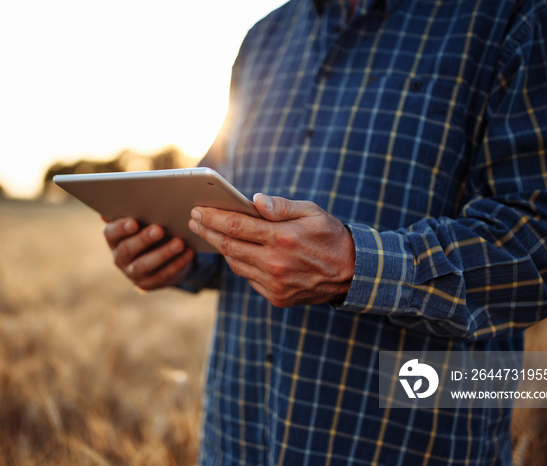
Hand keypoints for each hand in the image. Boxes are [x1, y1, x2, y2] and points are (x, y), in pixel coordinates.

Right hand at [103, 217, 193, 290]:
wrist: (159, 257)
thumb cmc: (149, 229)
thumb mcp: (143, 220)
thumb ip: (138, 210)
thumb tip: (131, 195)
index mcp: (114, 238)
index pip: (111, 233)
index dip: (121, 228)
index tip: (134, 221)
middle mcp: (119, 257)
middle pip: (127, 250)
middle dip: (144, 239)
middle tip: (160, 229)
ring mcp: (132, 273)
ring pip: (144, 265)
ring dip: (163, 253)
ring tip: (179, 242)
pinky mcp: (147, 284)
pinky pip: (162, 275)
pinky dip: (177, 264)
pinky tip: (188, 252)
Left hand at [188, 194, 354, 307]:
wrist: (353, 273)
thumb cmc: (330, 235)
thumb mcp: (311, 212)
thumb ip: (281, 206)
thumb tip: (254, 200)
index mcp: (283, 238)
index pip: (236, 225)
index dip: (212, 217)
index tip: (198, 210)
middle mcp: (276, 263)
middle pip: (229, 246)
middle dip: (207, 231)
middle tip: (193, 220)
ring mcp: (275, 284)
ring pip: (236, 264)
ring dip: (221, 248)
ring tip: (210, 233)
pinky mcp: (277, 297)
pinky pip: (249, 279)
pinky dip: (240, 264)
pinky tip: (235, 252)